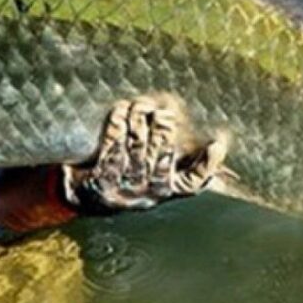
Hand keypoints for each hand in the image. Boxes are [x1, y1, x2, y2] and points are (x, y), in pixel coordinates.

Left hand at [63, 97, 226, 212]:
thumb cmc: (128, 180)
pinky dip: (119, 122)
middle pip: (162, 152)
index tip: (217, 144)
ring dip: (140, 119)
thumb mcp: (154, 179)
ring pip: (138, 144)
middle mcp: (147, 191)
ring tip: (141, 104)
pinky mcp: (102, 176)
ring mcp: (124, 184)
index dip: (208, 164)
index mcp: (165, 190)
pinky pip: (114, 143)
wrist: (86, 198)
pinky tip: (121, 110)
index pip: (193, 181)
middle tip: (162, 110)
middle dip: (163, 126)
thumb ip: (180, 164)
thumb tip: (214, 143)